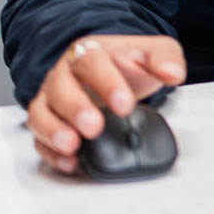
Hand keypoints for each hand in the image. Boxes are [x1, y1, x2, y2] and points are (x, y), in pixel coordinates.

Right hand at [25, 34, 185, 175]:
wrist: (114, 69)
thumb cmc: (130, 63)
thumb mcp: (154, 52)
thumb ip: (165, 60)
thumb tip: (174, 74)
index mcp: (89, 52)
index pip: (91, 62)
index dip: (106, 83)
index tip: (124, 104)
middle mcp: (64, 75)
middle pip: (60, 88)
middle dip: (76, 109)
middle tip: (94, 127)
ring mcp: (51, 99)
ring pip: (41, 113)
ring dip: (54, 131)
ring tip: (72, 146)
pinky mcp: (47, 123)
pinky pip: (39, 139)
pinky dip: (49, 153)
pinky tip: (69, 162)